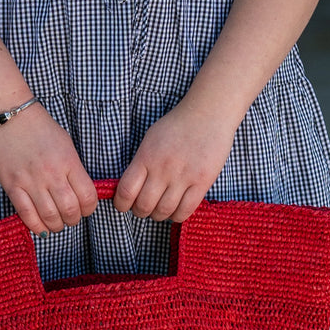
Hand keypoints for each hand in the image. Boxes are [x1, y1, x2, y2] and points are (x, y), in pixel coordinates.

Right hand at [0, 103, 97, 235]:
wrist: (10, 116)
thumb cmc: (40, 128)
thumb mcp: (66, 145)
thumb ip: (74, 169)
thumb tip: (80, 194)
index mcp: (68, 162)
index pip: (87, 196)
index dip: (89, 208)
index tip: (85, 208)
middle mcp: (51, 173)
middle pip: (70, 210)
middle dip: (74, 219)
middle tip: (71, 217)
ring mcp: (30, 181)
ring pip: (49, 216)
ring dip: (57, 225)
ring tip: (57, 223)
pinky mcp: (12, 186)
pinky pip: (26, 214)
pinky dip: (36, 226)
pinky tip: (41, 227)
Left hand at [113, 101, 238, 221]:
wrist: (208, 114)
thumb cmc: (176, 126)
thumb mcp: (150, 140)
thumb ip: (140, 164)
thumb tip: (129, 189)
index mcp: (146, 157)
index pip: (126, 191)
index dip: (121, 204)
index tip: (124, 205)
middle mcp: (162, 168)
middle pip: (144, 206)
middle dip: (140, 212)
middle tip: (144, 207)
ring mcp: (183, 176)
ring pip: (164, 211)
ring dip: (159, 215)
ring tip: (160, 209)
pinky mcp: (202, 181)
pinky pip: (185, 210)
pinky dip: (177, 216)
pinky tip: (176, 210)